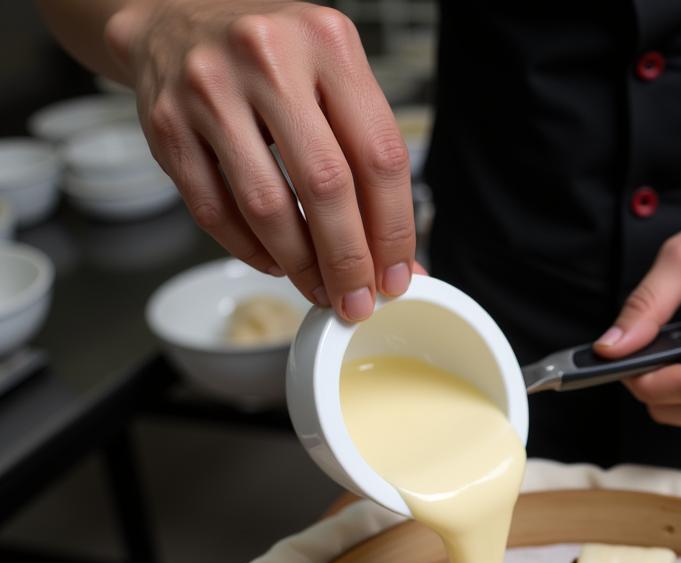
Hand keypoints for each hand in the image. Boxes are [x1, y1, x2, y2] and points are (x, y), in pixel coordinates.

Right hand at [106, 0, 413, 320]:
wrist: (177, 14)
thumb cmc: (274, 58)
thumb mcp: (334, 79)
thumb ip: (368, 160)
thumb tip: (398, 261)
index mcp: (328, 43)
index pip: (379, 157)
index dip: (393, 231)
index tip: (395, 276)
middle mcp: (268, 57)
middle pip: (326, 187)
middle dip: (348, 261)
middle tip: (357, 300)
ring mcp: (209, 88)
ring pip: (266, 207)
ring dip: (300, 265)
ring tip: (319, 289)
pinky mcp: (166, 123)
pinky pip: (214, 212)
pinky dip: (250, 250)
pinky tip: (275, 261)